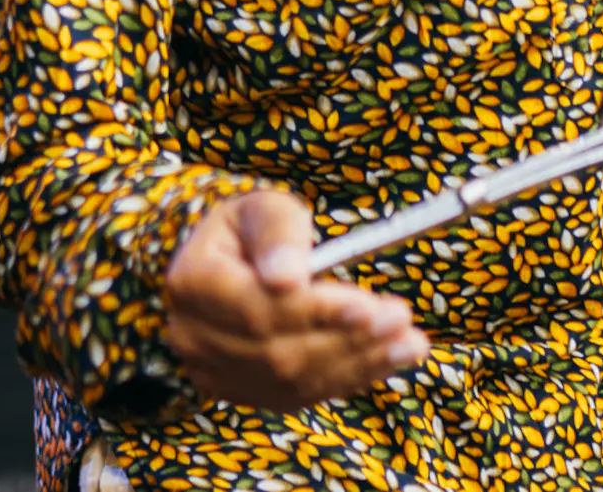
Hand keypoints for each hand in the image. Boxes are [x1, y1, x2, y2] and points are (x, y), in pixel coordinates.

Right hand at [163, 188, 429, 409]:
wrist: (232, 261)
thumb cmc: (255, 228)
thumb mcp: (267, 208)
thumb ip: (281, 234)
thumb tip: (288, 276)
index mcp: (192, 283)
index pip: (260, 308)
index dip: (316, 312)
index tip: (368, 306)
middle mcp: (194, 336)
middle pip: (278, 351)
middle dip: (348, 338)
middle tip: (402, 320)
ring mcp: (215, 371)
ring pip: (293, 379)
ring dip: (359, 363)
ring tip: (410, 344)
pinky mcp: (243, 391)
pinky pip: (300, 393)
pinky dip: (349, 378)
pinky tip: (388, 359)